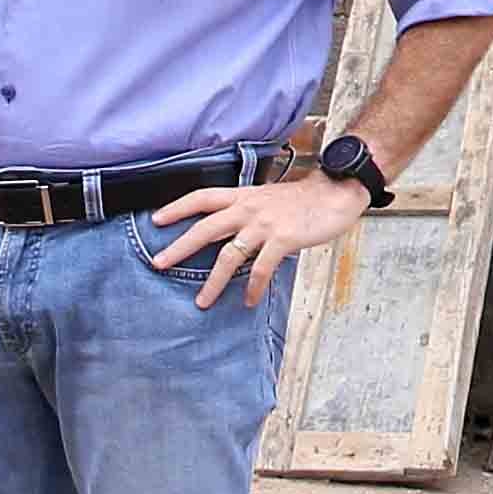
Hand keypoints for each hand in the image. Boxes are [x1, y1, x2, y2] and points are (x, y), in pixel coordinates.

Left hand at [144, 169, 365, 309]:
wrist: (336, 192)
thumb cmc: (305, 199)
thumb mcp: (268, 198)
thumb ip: (248, 212)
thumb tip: (230, 234)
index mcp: (243, 196)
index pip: (202, 197)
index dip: (177, 207)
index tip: (156, 220)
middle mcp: (249, 208)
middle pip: (205, 228)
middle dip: (180, 247)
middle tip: (158, 263)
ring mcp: (265, 224)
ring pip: (229, 254)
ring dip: (214, 281)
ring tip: (202, 301)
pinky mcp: (282, 239)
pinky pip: (261, 268)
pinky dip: (253, 287)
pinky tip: (249, 300)